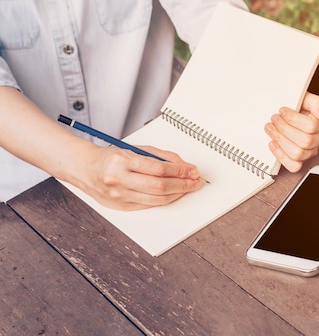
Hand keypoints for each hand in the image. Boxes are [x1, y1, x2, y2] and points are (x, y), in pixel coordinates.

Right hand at [76, 145, 202, 210]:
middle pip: (159, 186)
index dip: (179, 171)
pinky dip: (163, 200)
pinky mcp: (120, 207)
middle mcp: (118, 179)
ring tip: (187, 188)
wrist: (85, 168)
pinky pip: (148, 205)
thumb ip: (162, 157)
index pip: (159, 168)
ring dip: (176, 194)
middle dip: (182, 185)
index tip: (192, 171)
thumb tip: (185, 166)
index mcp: (122, 160)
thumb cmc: (112, 157)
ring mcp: (118, 196)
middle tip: (194, 182)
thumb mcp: (136, 149)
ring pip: (155, 199)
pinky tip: (172, 195)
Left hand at [264, 92, 318, 171]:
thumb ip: (316, 103)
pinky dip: (281, 156)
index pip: (312, 126)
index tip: (282, 111)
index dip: (293, 119)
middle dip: (285, 128)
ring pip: (298, 154)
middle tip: (275, 119)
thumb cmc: (298, 107)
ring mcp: (310, 151)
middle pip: (305, 141)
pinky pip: (293, 165)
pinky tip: (273, 143)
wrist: (288, 113)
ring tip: (271, 129)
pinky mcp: (299, 160)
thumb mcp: (307, 98)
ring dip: (280, 140)